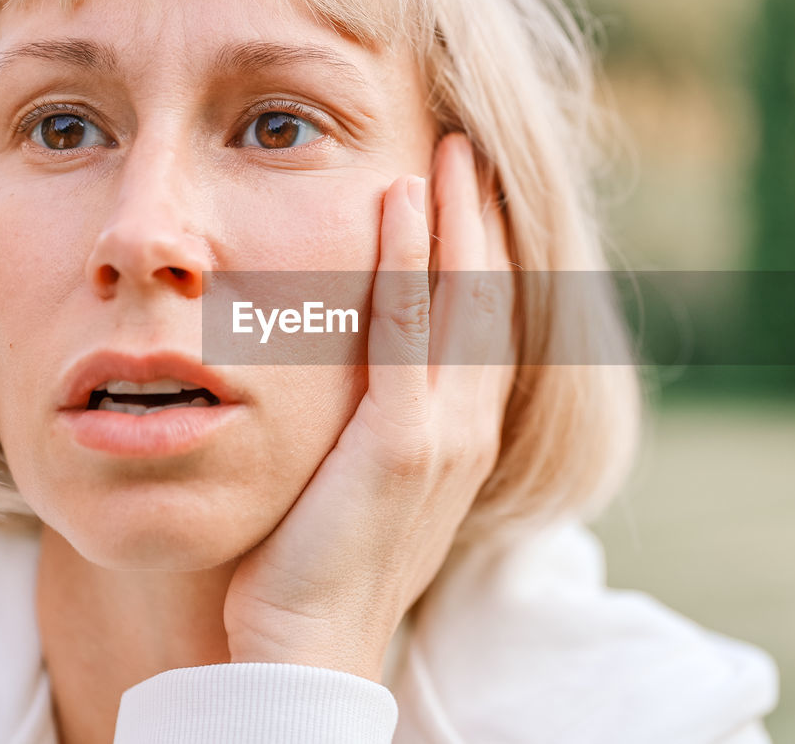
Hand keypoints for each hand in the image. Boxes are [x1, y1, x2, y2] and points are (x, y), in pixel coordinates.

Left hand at [222, 132, 515, 681]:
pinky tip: (398, 200)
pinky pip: (411, 329)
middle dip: (481, 218)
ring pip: (463, 300)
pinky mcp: (404, 445)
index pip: (483, 322)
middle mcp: (469, 428)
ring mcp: (444, 436)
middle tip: (468, 146)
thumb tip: (349, 361)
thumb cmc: (316, 563)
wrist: (304, 647)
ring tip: (449, 150)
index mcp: (462, 435)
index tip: (466, 188)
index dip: (482, 249)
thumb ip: (372, 417)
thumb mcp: (357, 480)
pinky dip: (409, 258)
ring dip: (456, 218)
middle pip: (489, 298)